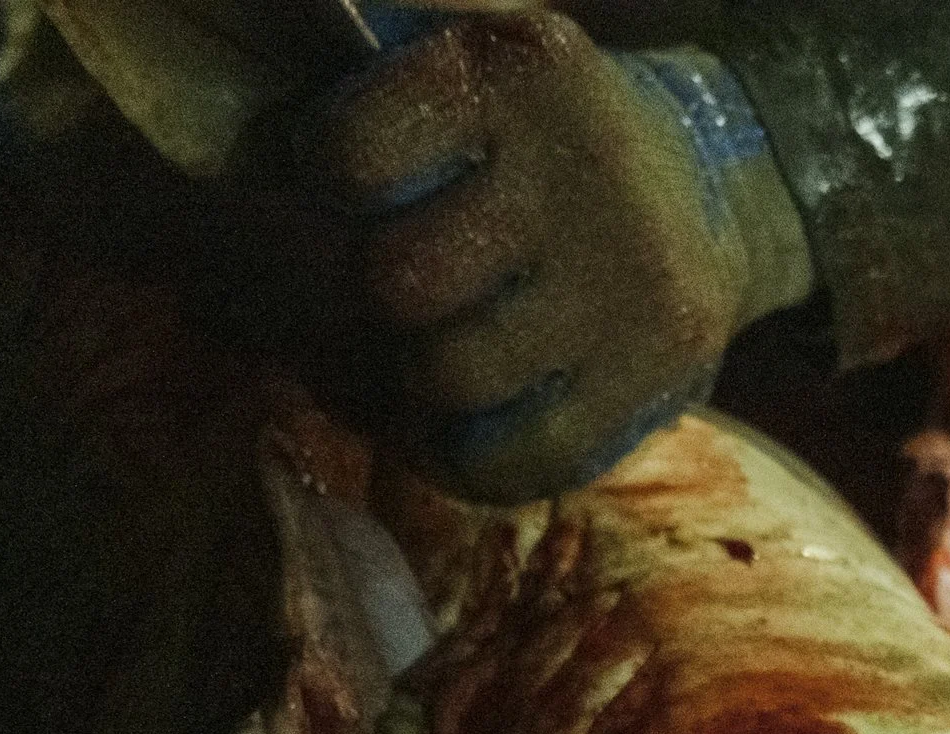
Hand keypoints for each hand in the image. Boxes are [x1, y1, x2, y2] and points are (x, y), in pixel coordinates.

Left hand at [299, 11, 811, 502]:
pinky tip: (468, 423)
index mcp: (518, 71)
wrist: (709, 188)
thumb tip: (240, 107)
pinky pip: (517, 459)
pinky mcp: (662, 369)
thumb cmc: (535, 131)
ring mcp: (633, 280)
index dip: (332, 179)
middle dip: (384, 292)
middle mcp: (586, 171)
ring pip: (450, 378)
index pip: (350, 156)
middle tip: (408, 284)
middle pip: (399, 283)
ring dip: (422, 380)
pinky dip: (469, 458)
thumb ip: (364, 68)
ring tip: (438, 351)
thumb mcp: (468, 58)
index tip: (362, 184)